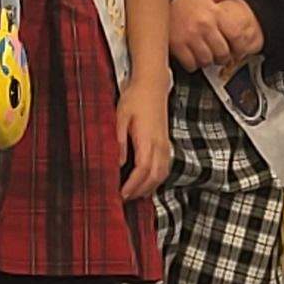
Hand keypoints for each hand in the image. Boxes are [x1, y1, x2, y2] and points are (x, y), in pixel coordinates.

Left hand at [116, 85, 174, 199]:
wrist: (152, 85)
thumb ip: (119, 140)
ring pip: (162, 174)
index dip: (133, 185)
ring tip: (134, 195)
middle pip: (155, 176)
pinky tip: (147, 183)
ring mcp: (165, 144)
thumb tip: (117, 162)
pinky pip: (165, 167)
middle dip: (140, 190)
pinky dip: (157, 179)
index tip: (121, 194)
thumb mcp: (120, 116)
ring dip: (149, 187)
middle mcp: (160, 144)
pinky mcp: (166, 143)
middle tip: (124, 198)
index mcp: (148, 138)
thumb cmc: (135, 98)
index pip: (143, 169)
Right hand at [167, 0, 255, 71]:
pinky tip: (192, 56)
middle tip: (219, 55)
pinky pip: (192, 64)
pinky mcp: (177, 46)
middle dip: (222, 57)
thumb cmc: (184, 4)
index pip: (236, 35)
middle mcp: (203, 25)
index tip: (237, 50)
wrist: (157, 7)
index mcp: (213, 12)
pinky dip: (193, 64)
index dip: (240, 47)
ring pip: (207, 60)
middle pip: (222, 52)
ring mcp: (190, 36)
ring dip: (207, 61)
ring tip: (205, 54)